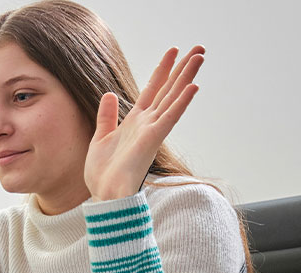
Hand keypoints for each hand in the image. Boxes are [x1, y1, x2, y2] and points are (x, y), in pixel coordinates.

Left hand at [84, 46, 204, 200]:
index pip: (152, 90)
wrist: (105, 195)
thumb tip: (110, 94)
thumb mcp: (100, 138)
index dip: (162, 70)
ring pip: (172, 98)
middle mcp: (146, 124)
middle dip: (181, 69)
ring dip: (186, 77)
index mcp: (134, 122)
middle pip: (167, 90)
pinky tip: (192, 87)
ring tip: (199, 56)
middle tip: (198, 48)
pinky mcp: (152, 140)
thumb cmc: (103, 174)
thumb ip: (107, 116)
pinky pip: (169, 118)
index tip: (173, 51)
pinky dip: (181, 103)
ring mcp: (151, 131)